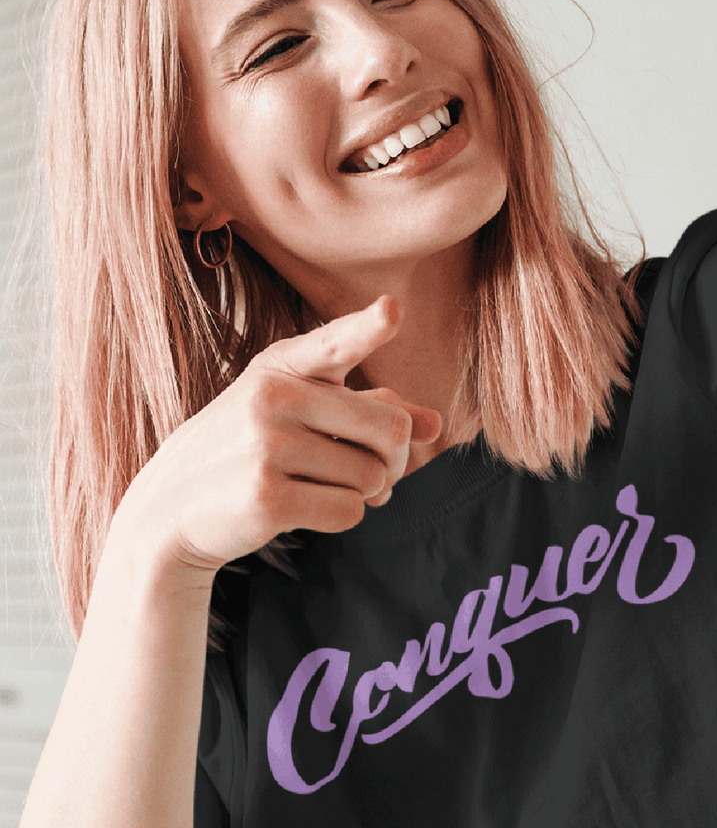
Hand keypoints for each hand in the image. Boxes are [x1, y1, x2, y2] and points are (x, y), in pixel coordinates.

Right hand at [118, 295, 442, 574]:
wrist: (171, 504)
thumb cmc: (246, 450)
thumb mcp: (296, 414)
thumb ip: (367, 411)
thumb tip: (434, 425)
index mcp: (281, 367)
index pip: (333, 344)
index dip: (367, 328)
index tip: (393, 311)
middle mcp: (273, 398)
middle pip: (389, 430)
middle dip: (392, 459)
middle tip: (375, 471)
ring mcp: (267, 447)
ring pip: (372, 477)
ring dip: (364, 492)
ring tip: (326, 487)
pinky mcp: (268, 497)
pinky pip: (350, 511)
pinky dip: (343, 516)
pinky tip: (308, 509)